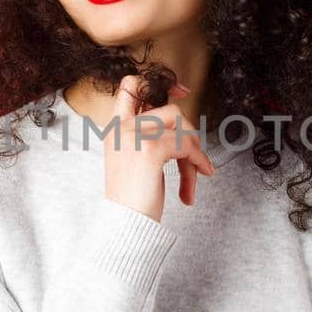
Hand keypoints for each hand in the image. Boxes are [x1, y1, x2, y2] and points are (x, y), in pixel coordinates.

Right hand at [104, 73, 215, 222]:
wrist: (124, 227)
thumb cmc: (134, 200)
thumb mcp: (138, 160)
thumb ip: (152, 137)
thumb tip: (182, 123)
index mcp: (115, 129)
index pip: (130, 85)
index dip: (158, 83)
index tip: (182, 92)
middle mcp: (121, 128)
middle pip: (171, 110)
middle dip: (190, 135)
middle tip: (196, 161)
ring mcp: (133, 136)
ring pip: (181, 126)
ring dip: (195, 153)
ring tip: (195, 177)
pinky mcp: (149, 150)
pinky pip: (185, 145)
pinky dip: (195, 165)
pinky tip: (190, 190)